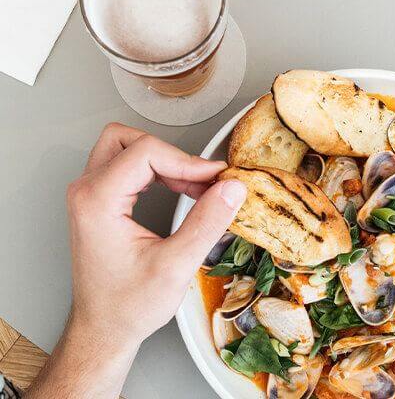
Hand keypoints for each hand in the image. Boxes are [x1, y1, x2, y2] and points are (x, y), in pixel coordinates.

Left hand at [25, 123, 245, 398]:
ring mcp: (90, 193)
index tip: (217, 178)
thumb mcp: (175, 267)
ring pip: (127, 146)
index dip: (187, 161)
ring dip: (165, 159)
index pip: (145, 152)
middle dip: (171, 153)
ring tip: (195, 184)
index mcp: (97, 201)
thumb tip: (232, 187)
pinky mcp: (99, 199)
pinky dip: (158, 170)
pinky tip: (181, 189)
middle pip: (130, 139)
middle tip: (200, 177)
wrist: (103, 330)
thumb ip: (206, 223)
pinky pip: (128, 164)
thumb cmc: (128, 306)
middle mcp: (87, 190)